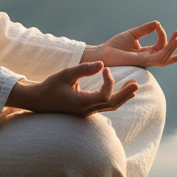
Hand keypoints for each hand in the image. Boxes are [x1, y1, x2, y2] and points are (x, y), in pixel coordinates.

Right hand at [6, 60, 138, 116]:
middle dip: (125, 94)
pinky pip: (104, 106)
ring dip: (122, 97)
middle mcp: (86, 110)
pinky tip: (122, 93)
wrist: (38, 100)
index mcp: (81, 103)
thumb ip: (84, 69)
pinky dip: (115, 99)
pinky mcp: (86, 110)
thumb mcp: (66, 74)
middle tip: (137, 82)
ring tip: (134, 87)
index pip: (104, 95)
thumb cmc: (50, 86)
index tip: (105, 68)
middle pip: (112, 105)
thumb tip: (102, 64)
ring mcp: (86, 112)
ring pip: (110, 107)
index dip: (109, 81)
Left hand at [81, 20, 176, 69]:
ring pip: (164, 57)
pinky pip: (157, 57)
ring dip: (173, 48)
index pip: (160, 45)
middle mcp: (147, 58)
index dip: (162, 35)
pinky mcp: (142, 61)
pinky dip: (166, 51)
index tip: (158, 26)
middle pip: (165, 54)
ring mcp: (145, 61)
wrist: (104, 52)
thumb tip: (157, 23)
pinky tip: (171, 45)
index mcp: (146, 53)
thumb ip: (145, 30)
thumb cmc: (115, 45)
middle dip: (174, 47)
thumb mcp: (133, 34)